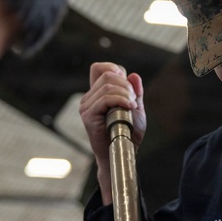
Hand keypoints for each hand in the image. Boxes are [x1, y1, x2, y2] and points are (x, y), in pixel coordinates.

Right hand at [78, 62, 145, 197]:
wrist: (122, 152)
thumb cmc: (128, 133)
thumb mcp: (135, 108)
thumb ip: (135, 92)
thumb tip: (134, 75)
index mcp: (97, 93)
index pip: (100, 68)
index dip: (115, 70)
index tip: (128, 87)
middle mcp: (89, 98)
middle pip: (108, 75)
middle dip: (127, 85)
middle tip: (134, 101)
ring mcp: (86, 106)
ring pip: (108, 86)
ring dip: (126, 94)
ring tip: (132, 107)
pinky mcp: (88, 116)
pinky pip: (105, 99)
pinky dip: (121, 100)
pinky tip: (129, 108)